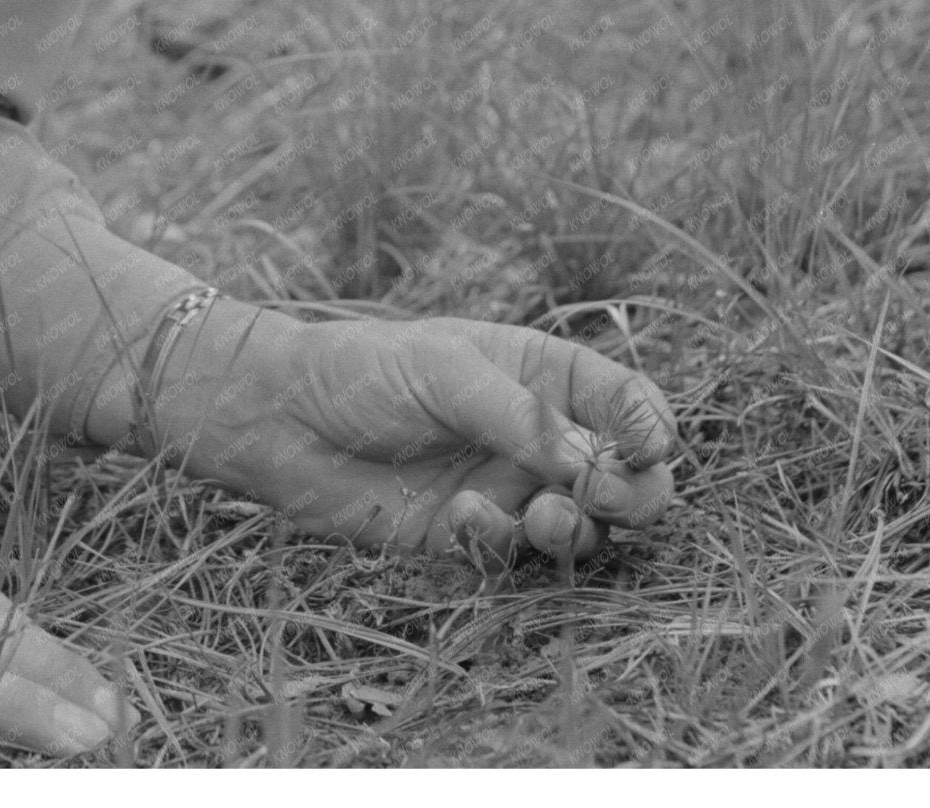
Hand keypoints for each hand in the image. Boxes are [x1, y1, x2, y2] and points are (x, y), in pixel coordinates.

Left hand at [160, 308, 677, 569]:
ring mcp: (505, 487)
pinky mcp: (469, 537)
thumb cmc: (360, 370)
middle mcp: (535, 434)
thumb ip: (520, 417)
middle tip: (603, 496)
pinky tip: (462, 518)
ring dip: (575, 528)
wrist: (279, 418)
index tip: (650, 443)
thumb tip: (597, 463)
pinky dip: (501, 544)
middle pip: (625, 477)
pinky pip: (513, 557)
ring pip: (581, 528)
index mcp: (540, 374)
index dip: (650, 426)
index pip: (627, 402)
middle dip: (633, 493)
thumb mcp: (444, 373)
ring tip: (542, 516)